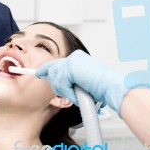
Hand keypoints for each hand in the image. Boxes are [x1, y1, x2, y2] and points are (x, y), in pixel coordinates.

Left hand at [35, 50, 149, 113]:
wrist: (111, 87)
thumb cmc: (101, 88)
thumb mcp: (81, 83)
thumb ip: (70, 80)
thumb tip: (56, 83)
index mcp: (77, 60)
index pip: (57, 64)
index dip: (46, 69)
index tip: (37, 72)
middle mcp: (74, 57)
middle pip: (53, 70)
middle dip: (57, 84)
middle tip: (68, 89)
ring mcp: (72, 61)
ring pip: (56, 78)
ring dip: (65, 90)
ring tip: (78, 92)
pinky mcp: (71, 67)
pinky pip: (62, 83)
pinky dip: (69, 92)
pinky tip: (79, 92)